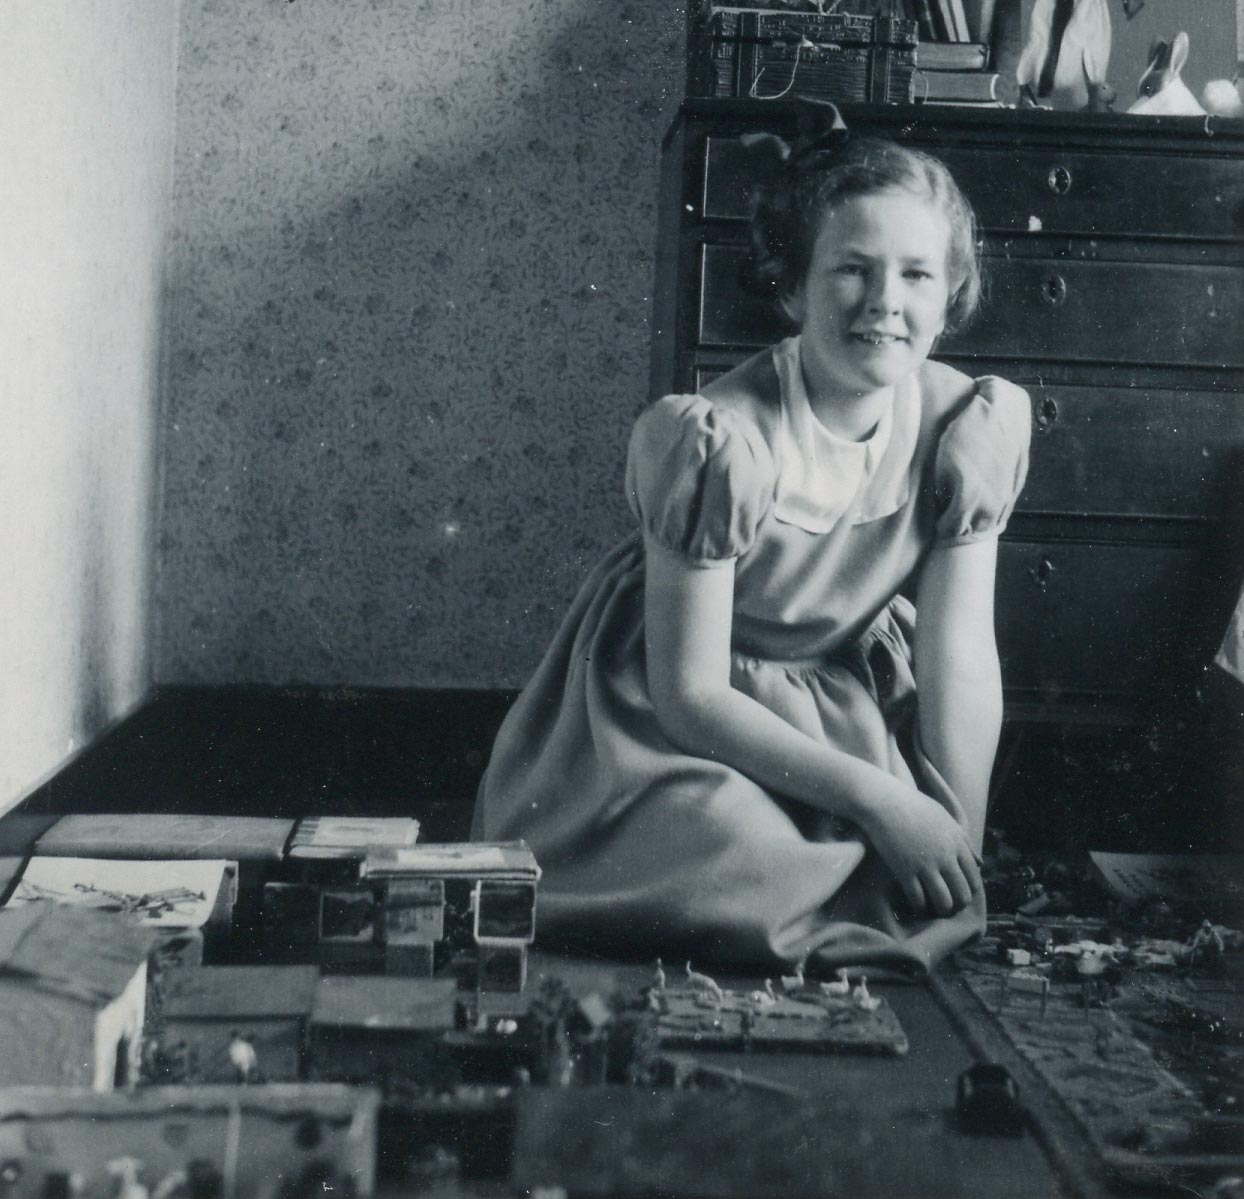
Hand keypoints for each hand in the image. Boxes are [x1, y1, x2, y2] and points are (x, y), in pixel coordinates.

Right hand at [861, 784, 981, 916]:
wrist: (883, 801)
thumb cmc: (913, 805)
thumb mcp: (945, 818)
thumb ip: (964, 841)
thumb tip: (980, 863)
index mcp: (957, 843)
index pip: (973, 878)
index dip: (968, 891)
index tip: (959, 894)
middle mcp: (945, 856)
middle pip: (962, 894)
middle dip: (957, 905)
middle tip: (947, 906)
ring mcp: (925, 864)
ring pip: (943, 901)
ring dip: (940, 910)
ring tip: (933, 910)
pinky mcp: (905, 870)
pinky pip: (918, 899)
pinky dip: (919, 908)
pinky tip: (916, 907)